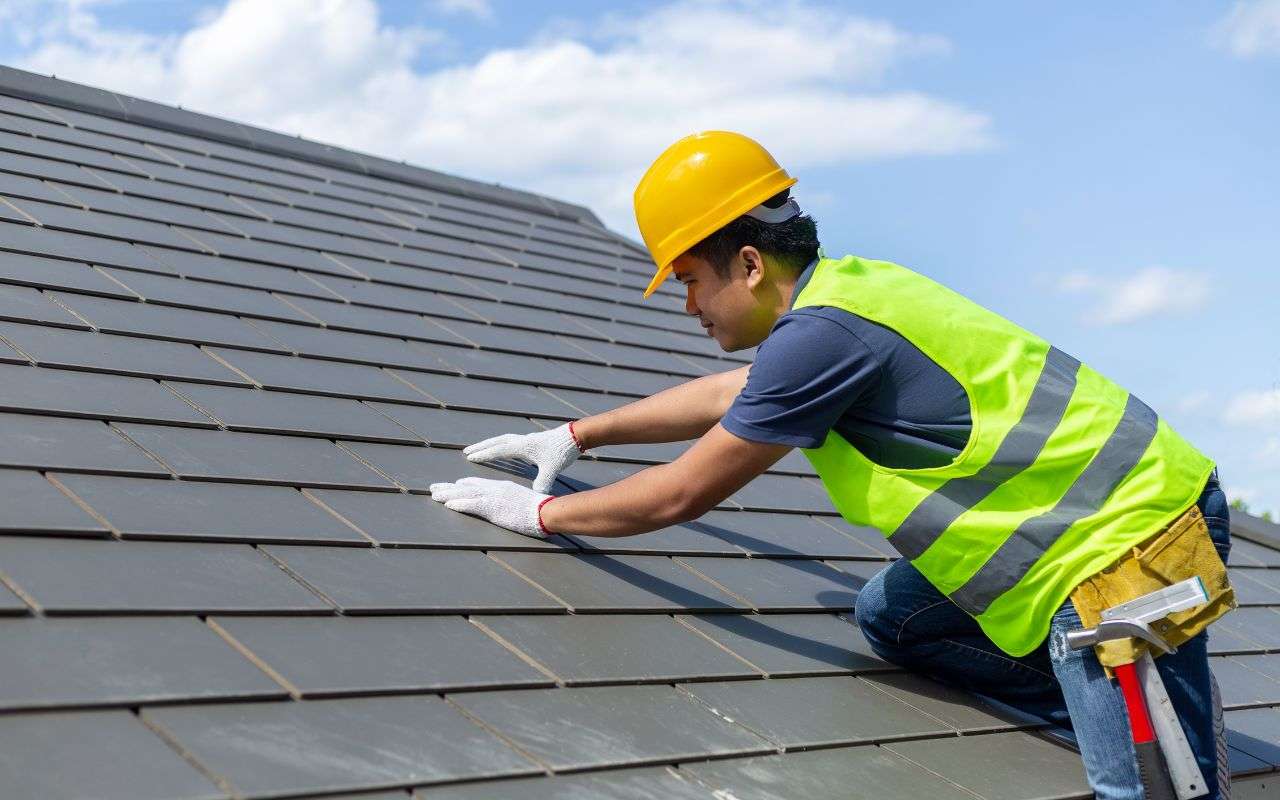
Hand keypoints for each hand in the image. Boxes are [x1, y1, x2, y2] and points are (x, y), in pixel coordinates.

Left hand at [428, 476, 553, 537]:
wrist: (546, 511)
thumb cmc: (540, 510)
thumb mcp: (523, 503)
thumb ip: (513, 503)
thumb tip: (510, 508)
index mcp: (502, 487)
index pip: (478, 484)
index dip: (462, 485)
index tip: (452, 485)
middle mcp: (495, 489)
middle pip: (466, 487)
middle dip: (448, 488)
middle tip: (434, 488)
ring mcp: (493, 497)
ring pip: (464, 494)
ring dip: (447, 495)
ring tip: (434, 495)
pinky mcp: (493, 508)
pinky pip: (471, 505)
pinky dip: (459, 504)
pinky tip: (447, 505)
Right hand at [463, 422, 583, 493]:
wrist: (574, 437)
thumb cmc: (561, 452)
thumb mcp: (552, 469)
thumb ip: (543, 482)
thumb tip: (537, 496)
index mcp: (523, 446)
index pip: (498, 450)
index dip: (484, 454)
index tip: (470, 457)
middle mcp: (522, 441)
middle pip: (496, 442)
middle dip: (481, 447)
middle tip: (466, 451)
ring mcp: (527, 439)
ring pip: (503, 440)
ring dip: (490, 444)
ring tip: (480, 449)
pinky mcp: (532, 440)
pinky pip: (511, 442)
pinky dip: (502, 445)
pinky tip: (503, 451)